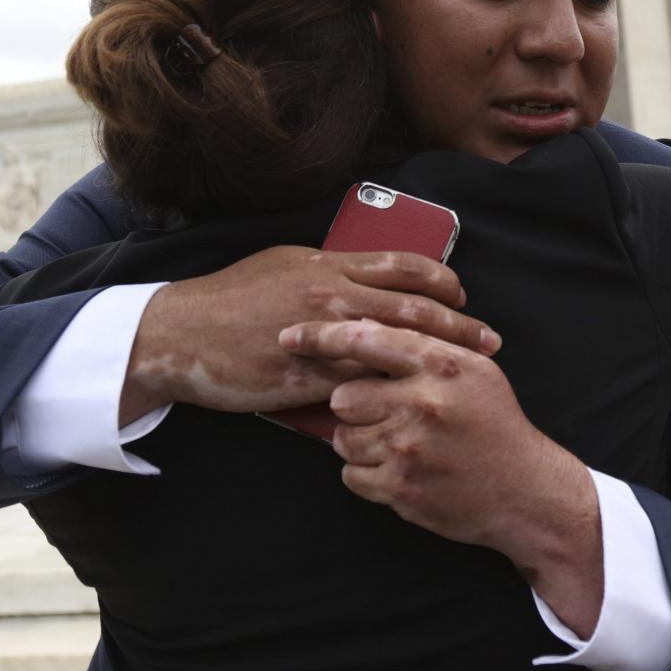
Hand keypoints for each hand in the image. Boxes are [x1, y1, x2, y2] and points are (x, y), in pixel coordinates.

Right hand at [120, 247, 498, 421]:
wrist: (179, 333)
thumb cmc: (230, 299)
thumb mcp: (283, 266)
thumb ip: (328, 271)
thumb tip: (363, 276)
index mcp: (328, 264)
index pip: (403, 266)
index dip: (442, 282)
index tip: (464, 297)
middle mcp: (331, 295)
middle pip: (413, 308)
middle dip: (459, 325)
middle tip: (490, 342)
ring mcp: (320, 338)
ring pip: (394, 350)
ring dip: (434, 363)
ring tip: (463, 377)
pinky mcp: (304, 378)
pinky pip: (358, 387)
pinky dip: (388, 394)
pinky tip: (411, 405)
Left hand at [280, 318, 604, 634]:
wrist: (525, 490)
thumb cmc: (495, 423)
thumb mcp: (473, 369)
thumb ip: (424, 346)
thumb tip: (365, 325)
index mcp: (439, 364)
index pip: (364, 339)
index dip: (320, 337)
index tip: (288, 337)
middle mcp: (422, 402)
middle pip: (343, 396)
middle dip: (354, 406)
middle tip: (382, 413)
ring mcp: (409, 448)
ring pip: (342, 438)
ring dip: (359, 442)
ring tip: (395, 444)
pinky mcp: (401, 488)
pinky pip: (350, 475)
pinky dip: (366, 474)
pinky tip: (397, 469)